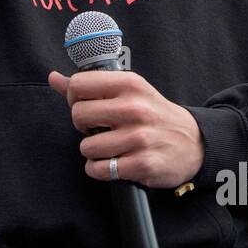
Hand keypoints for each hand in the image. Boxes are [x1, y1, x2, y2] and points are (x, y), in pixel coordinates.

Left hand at [47, 68, 203, 189]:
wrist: (194, 143)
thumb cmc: (154, 115)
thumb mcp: (129, 92)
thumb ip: (90, 86)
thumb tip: (53, 78)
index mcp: (130, 84)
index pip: (78, 84)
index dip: (74, 98)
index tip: (86, 106)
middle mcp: (135, 108)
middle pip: (78, 115)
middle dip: (82, 126)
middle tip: (98, 129)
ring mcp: (139, 137)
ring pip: (86, 147)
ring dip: (92, 151)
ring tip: (109, 147)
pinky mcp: (141, 164)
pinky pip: (99, 169)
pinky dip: (100, 169)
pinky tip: (113, 163)